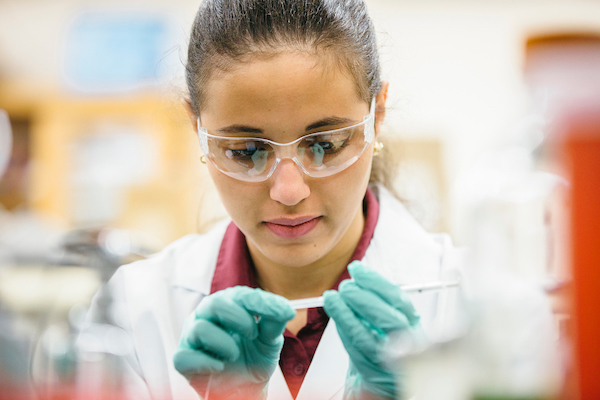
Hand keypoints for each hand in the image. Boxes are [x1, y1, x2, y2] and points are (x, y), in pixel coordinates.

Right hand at [173, 286, 295, 399]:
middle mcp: (207, 315)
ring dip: (224, 344)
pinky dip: (206, 363)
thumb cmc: (254, 358)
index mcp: (229, 304)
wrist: (245, 389)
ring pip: (199, 328)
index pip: (240, 295)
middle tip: (253, 334)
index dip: (260, 303)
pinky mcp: (183, 359)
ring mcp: (192, 335)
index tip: (283, 313)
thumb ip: (275, 321)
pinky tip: (220, 367)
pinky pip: (185, 356)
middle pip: (214, 303)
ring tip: (235, 355)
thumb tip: (286, 308)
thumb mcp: (270, 340)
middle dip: (238, 318)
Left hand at [323, 261, 422, 399]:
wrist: (387, 380)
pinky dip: (343, 331)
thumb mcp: (390, 317)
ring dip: (345, 314)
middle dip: (363, 299)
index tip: (357, 269)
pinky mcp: (373, 374)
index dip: (375, 281)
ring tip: (331, 298)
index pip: (397, 299)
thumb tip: (356, 278)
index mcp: (412, 322)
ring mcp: (391, 362)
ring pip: (367, 337)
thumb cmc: (387, 342)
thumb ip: (377, 300)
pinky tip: (336, 317)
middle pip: (388, 320)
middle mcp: (407, 342)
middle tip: (345, 286)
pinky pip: (355, 351)